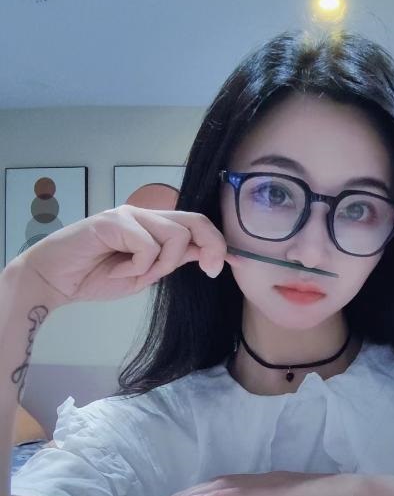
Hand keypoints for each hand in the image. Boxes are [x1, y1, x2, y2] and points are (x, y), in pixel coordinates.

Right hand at [8, 205, 239, 308]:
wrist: (57, 281)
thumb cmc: (97, 277)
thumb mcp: (146, 274)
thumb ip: (173, 260)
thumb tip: (211, 255)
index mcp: (155, 226)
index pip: (197, 226)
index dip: (220, 243)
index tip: (234, 264)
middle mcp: (145, 215)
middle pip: (195, 222)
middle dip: (212, 247)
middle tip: (212, 271)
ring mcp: (130, 215)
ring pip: (174, 236)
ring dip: (161, 265)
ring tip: (134, 274)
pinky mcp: (113, 221)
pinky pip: (147, 247)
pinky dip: (136, 267)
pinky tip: (115, 270)